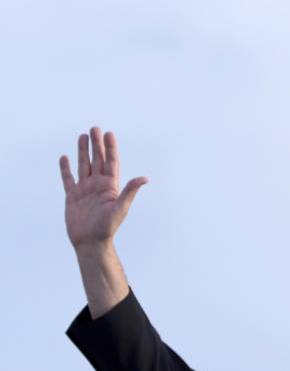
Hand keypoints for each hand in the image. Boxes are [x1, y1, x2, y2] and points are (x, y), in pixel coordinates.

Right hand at [59, 127, 147, 250]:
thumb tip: (145, 178)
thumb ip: (130, 191)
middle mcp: (98, 185)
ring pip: (83, 165)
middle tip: (95, 128)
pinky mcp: (72, 196)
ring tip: (82, 136)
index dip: (110, 148)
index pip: (111, 162)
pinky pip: (68, 179)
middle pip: (97, 160)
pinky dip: (65, 168)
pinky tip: (64, 157)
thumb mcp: (120, 207)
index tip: (108, 133)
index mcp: (110, 186)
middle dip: (96, 144)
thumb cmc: (107, 227)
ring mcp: (85, 190)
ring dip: (83, 151)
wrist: (90, 242)